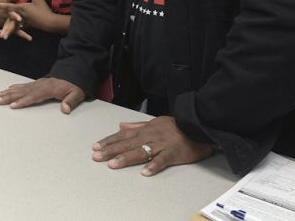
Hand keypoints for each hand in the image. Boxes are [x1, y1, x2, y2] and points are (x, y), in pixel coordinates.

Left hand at [0, 0, 58, 40]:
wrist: (49, 22)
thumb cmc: (44, 10)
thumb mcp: (38, 0)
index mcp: (21, 8)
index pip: (9, 6)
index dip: (0, 5)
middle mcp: (20, 16)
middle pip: (8, 18)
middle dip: (1, 20)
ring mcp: (24, 22)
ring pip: (12, 26)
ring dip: (6, 30)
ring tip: (0, 36)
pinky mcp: (28, 26)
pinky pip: (19, 29)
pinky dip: (14, 32)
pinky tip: (9, 34)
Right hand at [0, 77, 85, 113]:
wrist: (74, 75)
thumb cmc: (74, 86)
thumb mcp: (77, 94)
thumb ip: (71, 101)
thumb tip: (65, 110)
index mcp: (48, 89)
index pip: (33, 96)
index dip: (23, 101)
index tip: (13, 106)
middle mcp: (40, 85)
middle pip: (22, 92)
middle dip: (9, 97)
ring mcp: (37, 83)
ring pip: (20, 88)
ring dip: (8, 92)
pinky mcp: (36, 83)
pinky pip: (23, 85)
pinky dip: (14, 87)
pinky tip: (7, 89)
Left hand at [92, 116, 216, 175]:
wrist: (198, 123)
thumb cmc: (177, 125)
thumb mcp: (155, 121)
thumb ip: (137, 125)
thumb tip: (121, 125)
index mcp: (146, 130)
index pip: (123, 136)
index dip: (109, 141)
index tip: (96, 146)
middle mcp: (150, 136)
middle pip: (127, 144)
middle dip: (110, 150)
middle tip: (96, 156)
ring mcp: (161, 145)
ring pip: (141, 151)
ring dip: (126, 158)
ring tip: (113, 164)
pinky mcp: (174, 152)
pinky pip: (163, 160)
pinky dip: (154, 166)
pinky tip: (145, 172)